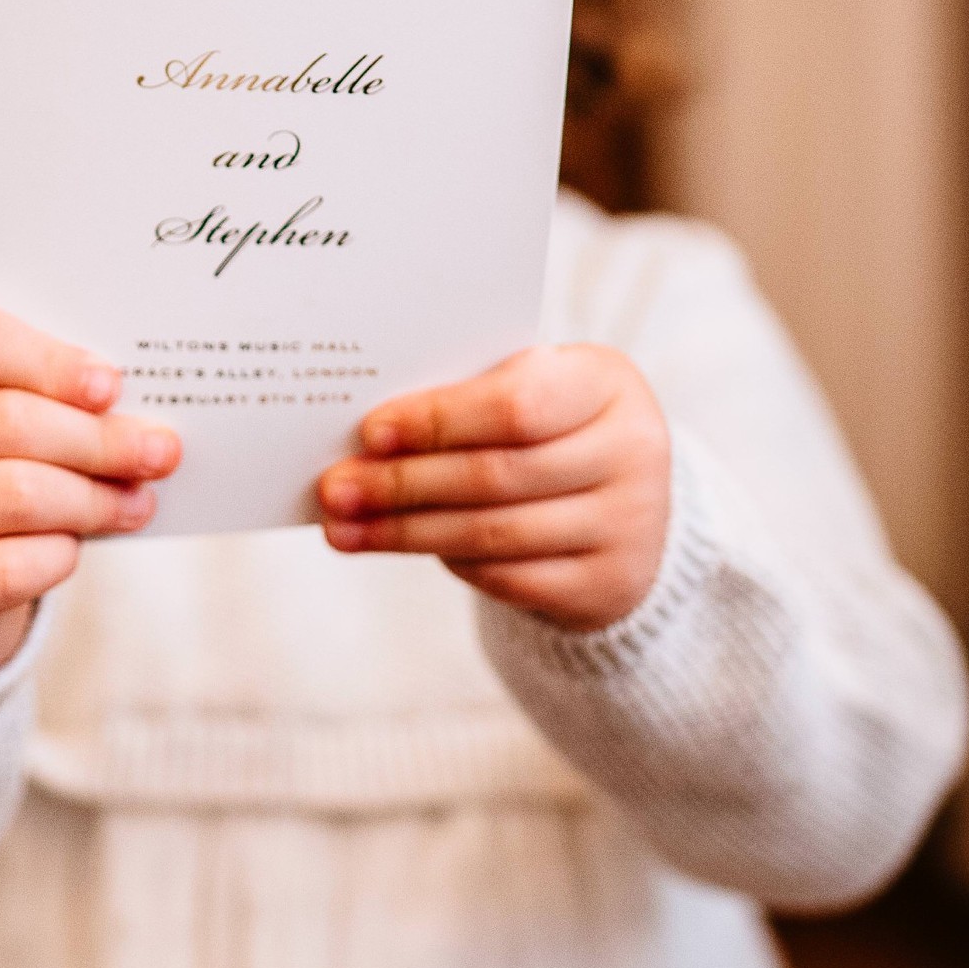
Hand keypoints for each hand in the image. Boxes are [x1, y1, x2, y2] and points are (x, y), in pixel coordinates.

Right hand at [0, 302, 179, 680]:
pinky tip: (75, 550)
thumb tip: (138, 418)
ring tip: (138, 501)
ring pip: (13, 495)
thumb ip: (46, 406)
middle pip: (4, 420)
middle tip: (160, 451)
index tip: (111, 387)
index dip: (46, 359)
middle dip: (97, 439)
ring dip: (92, 499)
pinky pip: (4, 568)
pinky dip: (57, 556)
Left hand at [316, 345, 669, 631]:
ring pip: (493, 534)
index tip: (371, 432)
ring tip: (344, 528)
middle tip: (336, 488)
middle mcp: (632, 452)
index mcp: (607, 383)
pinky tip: (400, 545)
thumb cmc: (553, 430)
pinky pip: (507, 577)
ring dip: (405, 532)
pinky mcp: (608, 584)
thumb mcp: (535, 391)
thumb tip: (367, 437)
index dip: (439, 420)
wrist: (628, 505)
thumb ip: (469, 400)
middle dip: (404, 483)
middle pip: (497, 474)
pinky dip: (446, 560)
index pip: (517, 404)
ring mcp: (628, 524)